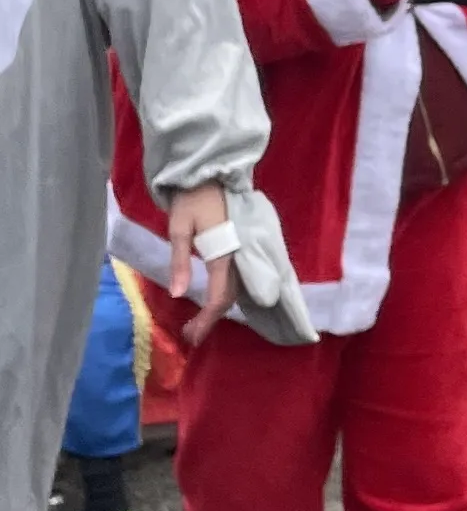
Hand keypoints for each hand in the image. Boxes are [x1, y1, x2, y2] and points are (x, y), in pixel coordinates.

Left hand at [164, 182, 237, 347]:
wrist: (211, 175)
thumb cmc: (192, 200)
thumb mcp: (179, 229)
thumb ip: (180, 262)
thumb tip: (178, 294)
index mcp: (224, 253)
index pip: (219, 296)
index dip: (206, 319)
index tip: (190, 335)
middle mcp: (239, 257)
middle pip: (230, 297)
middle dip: (211, 319)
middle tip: (191, 334)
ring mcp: (244, 253)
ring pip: (236, 290)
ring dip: (218, 308)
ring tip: (199, 322)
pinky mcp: (243, 248)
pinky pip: (239, 279)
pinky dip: (226, 295)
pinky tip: (213, 301)